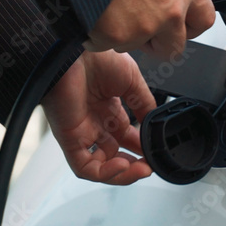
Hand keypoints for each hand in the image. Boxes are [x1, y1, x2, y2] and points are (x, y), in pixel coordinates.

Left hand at [42, 50, 156, 184]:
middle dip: (134, 165)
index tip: (156, 153)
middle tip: (149, 166)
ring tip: (140, 170)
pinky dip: (104, 173)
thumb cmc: (95, 57)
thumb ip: (144, 103)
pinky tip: (122, 166)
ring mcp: (82, 132)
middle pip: (114, 155)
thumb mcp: (132, 80)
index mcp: (109, 108)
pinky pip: (85, 166)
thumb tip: (154, 122)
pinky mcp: (69, 139)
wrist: (73, 51)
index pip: (127, 138)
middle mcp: (95, 122)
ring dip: (122, 174)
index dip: (142, 149)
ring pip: (100, 166)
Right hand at [86, 0, 215, 57]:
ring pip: (134, 46)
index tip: (176, 25)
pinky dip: (96, 34)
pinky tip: (91, 10)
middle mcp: (171, 10)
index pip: (204, 19)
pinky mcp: (117, 37)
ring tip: (107, 6)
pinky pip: (106, 45)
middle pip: (173, 47)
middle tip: (136, 25)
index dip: (188, 26)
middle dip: (155, 42)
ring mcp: (145, 27)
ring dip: (121, 34)